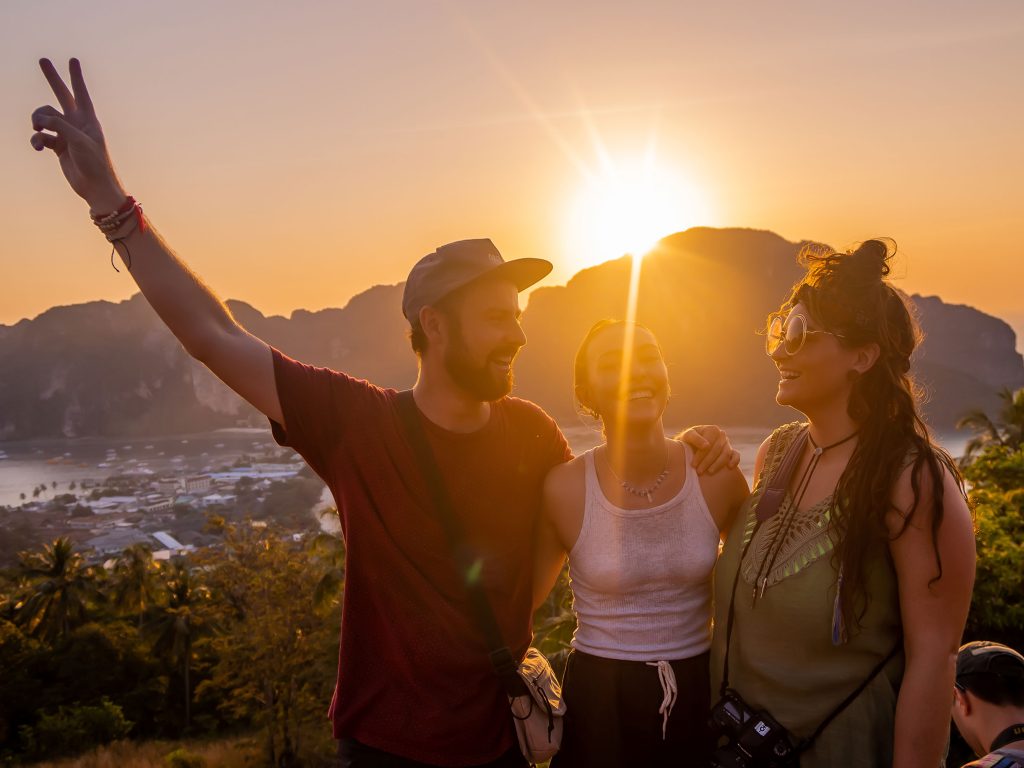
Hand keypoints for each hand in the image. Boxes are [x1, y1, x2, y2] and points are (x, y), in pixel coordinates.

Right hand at [30, 58, 125, 212]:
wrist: (95, 186)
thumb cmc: (94, 162)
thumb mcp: (78, 140)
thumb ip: (59, 125)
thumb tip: (41, 119)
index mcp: (88, 120)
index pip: (81, 93)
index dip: (76, 77)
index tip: (73, 60)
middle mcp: (77, 123)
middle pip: (62, 95)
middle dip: (53, 78)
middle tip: (42, 60)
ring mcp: (66, 134)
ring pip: (44, 117)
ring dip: (37, 120)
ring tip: (38, 128)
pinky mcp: (58, 146)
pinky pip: (41, 136)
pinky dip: (36, 139)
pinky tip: (38, 147)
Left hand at [678, 425, 740, 474]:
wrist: (690, 446)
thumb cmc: (688, 440)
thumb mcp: (687, 436)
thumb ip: (695, 439)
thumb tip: (706, 445)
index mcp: (712, 429)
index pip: (709, 443)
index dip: (701, 454)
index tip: (694, 464)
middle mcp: (721, 435)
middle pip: (717, 449)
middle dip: (707, 461)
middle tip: (699, 471)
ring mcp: (727, 444)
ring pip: (726, 454)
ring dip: (718, 464)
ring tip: (709, 472)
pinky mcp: (732, 452)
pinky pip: (736, 456)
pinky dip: (734, 461)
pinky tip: (729, 467)